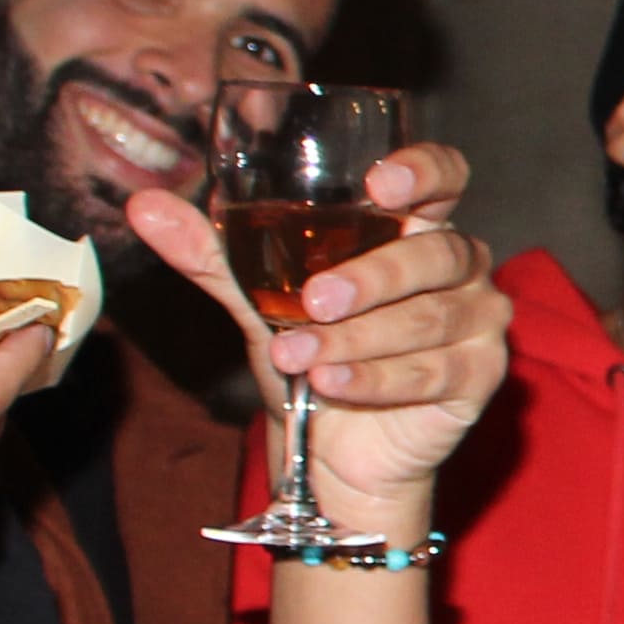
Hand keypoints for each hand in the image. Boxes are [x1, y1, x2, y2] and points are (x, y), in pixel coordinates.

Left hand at [127, 141, 509, 531]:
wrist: (333, 452)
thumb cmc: (312, 355)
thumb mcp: (258, 301)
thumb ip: (214, 255)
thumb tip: (144, 206)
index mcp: (415, 228)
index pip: (444, 177)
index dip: (424, 172)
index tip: (380, 185)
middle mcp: (459, 267)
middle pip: (437, 253)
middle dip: (373, 276)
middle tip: (312, 301)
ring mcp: (479, 321)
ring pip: (428, 318)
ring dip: (357, 340)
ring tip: (296, 355)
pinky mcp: (480, 377)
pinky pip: (433, 372)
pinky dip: (374, 379)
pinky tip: (331, 385)